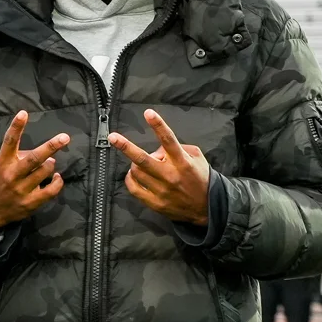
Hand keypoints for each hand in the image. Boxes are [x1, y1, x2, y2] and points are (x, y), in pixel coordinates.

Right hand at [0, 111, 67, 231]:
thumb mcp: (0, 166)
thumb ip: (17, 157)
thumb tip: (45, 153)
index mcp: (2, 163)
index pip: (9, 142)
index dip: (16, 127)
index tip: (23, 113)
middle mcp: (12, 175)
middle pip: (33, 159)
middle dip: (50, 147)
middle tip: (64, 137)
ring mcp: (22, 190)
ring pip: (44, 172)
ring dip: (51, 164)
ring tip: (50, 162)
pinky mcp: (31, 202)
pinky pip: (51, 190)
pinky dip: (57, 182)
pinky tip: (57, 178)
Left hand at [110, 110, 211, 225]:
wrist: (209, 208)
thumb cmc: (201, 179)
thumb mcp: (197, 158)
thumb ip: (179, 148)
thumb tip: (158, 148)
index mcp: (182, 162)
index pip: (169, 140)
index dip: (158, 125)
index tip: (148, 113)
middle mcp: (170, 175)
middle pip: (143, 159)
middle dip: (126, 146)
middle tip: (113, 137)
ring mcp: (162, 190)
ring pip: (136, 172)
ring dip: (134, 164)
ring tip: (138, 162)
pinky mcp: (156, 203)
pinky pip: (134, 188)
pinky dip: (130, 179)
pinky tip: (133, 175)